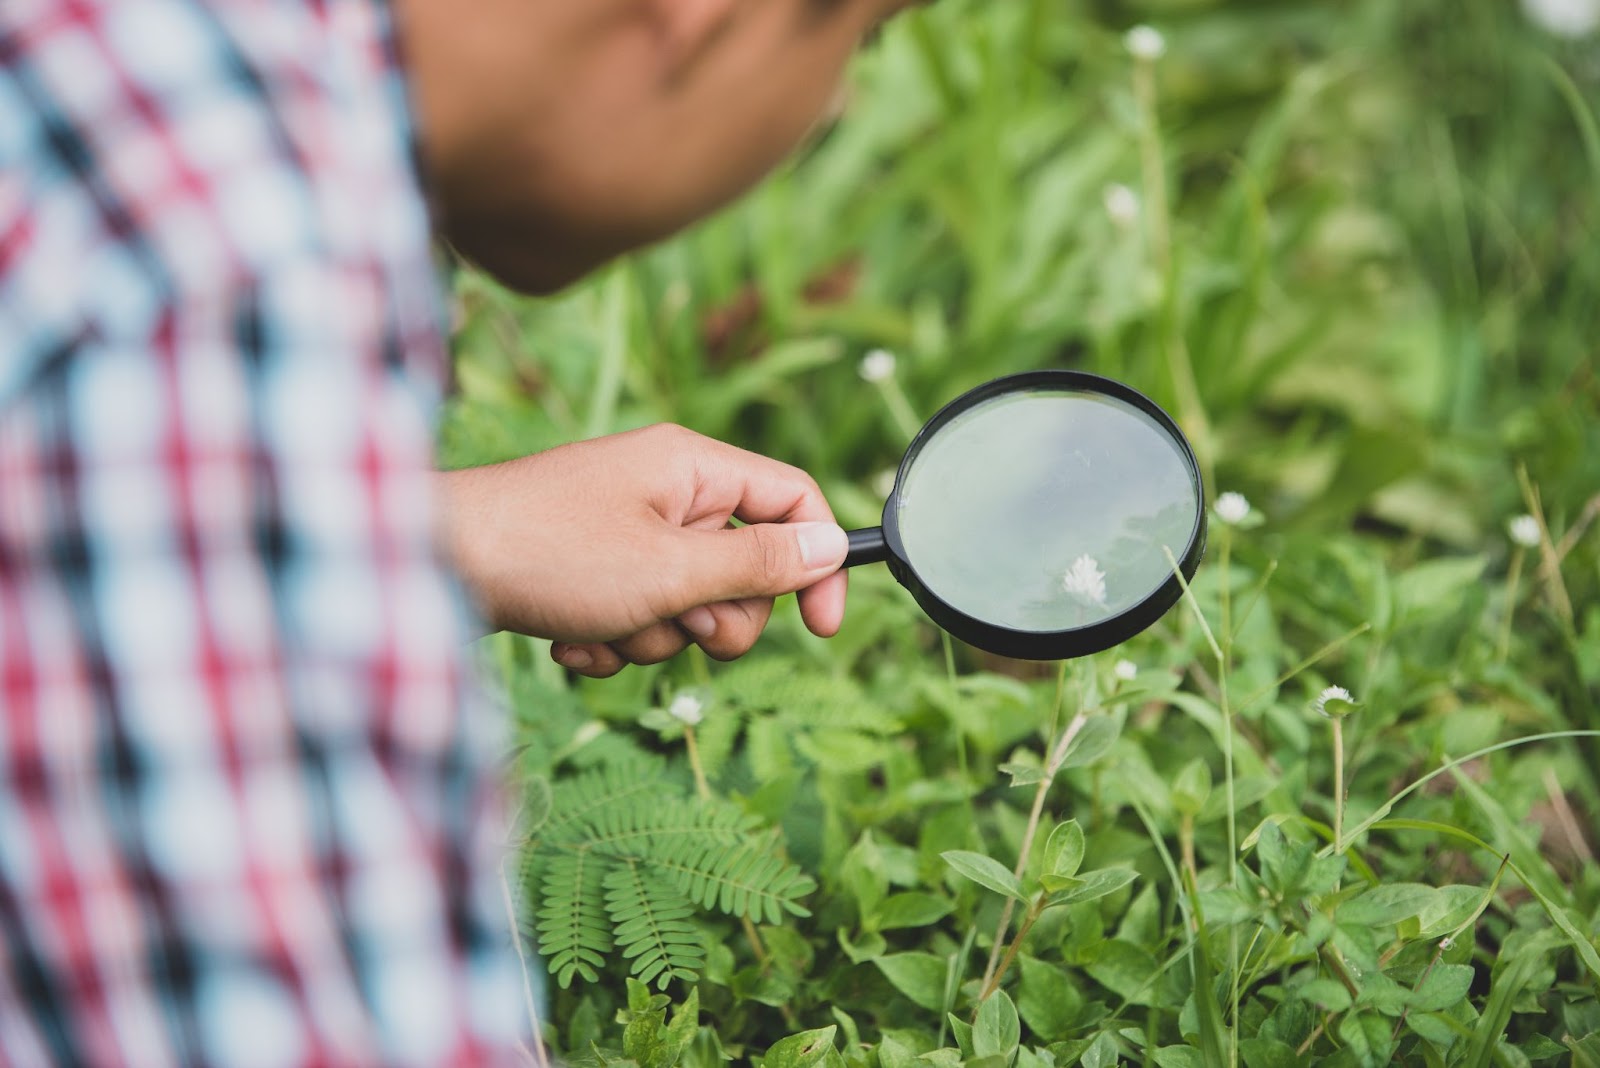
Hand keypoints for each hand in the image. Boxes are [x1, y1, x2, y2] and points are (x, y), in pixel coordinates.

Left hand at [438, 424, 848, 676]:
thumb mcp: (671, 570)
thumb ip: (757, 564)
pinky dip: (611, 638)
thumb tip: (830, 547)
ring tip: (604, 626)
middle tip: (677, 621)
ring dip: (654, 634)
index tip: (823, 629)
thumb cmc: (548, 553)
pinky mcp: (588, 567)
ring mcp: (623, 529)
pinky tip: (569, 638)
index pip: (792, 500)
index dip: (818, 563)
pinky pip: (635, 615)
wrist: (427, 565)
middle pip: (743, 566)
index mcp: (692, 467)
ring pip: (687, 602)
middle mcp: (662, 489)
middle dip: (715, 616)